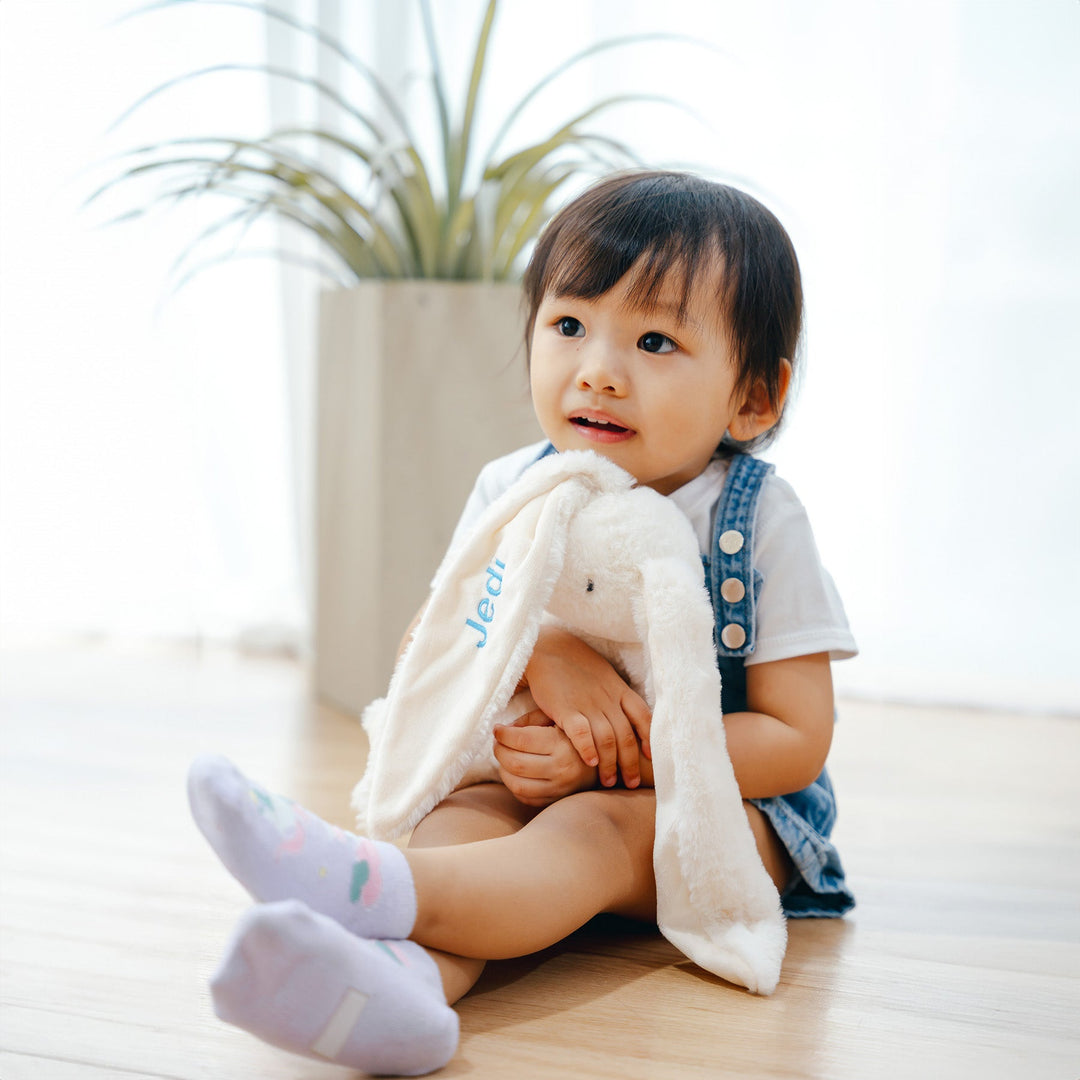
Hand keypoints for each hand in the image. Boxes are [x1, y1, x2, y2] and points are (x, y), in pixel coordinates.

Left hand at [493, 711, 598, 806]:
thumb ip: (531, 721)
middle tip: (497, 742)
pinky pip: (526, 798)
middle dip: (499, 750)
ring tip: (503, 757)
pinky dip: (514, 785)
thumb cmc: (579, 733)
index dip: (503, 734)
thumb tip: (504, 730)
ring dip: (502, 770)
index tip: (497, 729)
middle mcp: (561, 769)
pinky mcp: (556, 800)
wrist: (608, 760)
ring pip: (517, 784)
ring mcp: (559, 788)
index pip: (521, 740)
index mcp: (562, 744)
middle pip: (515, 763)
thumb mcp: (560, 717)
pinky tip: (514, 772)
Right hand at [523, 625, 650, 788]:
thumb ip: (616, 696)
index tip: (651, 759)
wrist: (547, 648)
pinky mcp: (565, 707)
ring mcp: (587, 703)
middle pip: (626, 735)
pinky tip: (589, 762)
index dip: (650, 738)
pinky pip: (581, 731)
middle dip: (630, 762)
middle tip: (630, 783)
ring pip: (607, 738)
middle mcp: (606, 698)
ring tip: (608, 781)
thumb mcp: (604, 676)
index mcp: (618, 689)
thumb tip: (630, 715)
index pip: (643, 716)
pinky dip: (587, 748)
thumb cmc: (576, 665)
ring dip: (610, 763)